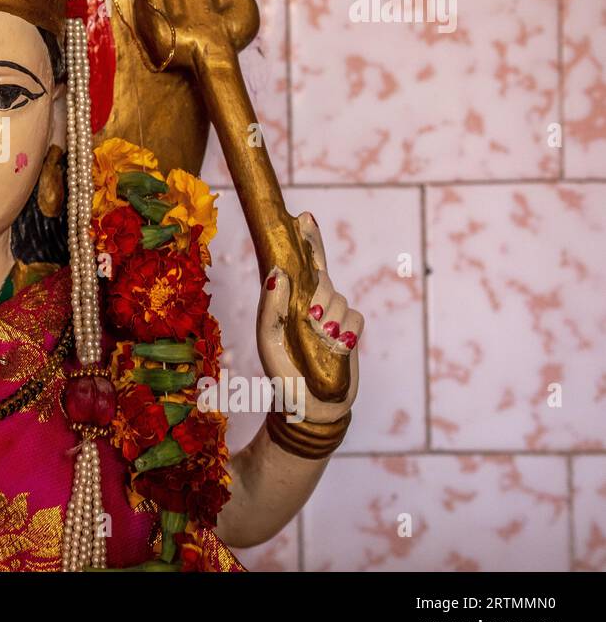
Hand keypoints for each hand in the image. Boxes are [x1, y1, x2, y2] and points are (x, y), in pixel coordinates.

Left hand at [256, 212, 360, 421]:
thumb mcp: (267, 338)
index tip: (305, 216)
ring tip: (317, 343)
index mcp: (290, 298)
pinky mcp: (351, 331)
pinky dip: (345, 332)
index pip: (301, 262)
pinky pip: (354, 318)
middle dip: (315, 298)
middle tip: (308, 323)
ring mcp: (333, 315)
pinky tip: (334, 348)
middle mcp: (312, 301)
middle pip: (322, 280)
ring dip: (327, 321)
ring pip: (338, 299)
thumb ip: (270, 305)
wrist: (308, 404)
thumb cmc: (281, 371)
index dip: (307, 239)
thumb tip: (278, 272)